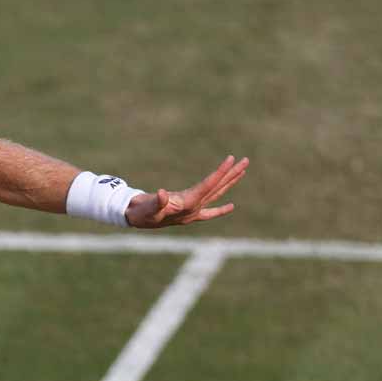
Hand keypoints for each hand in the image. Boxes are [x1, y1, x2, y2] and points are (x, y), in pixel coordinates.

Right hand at [126, 155, 249, 227]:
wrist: (135, 221)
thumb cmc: (141, 212)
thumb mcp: (147, 206)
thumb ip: (157, 201)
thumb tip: (162, 194)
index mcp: (187, 205)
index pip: (208, 186)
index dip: (220, 172)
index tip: (231, 159)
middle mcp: (194, 209)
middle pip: (217, 189)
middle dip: (232, 174)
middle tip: (246, 161)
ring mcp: (193, 212)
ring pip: (216, 194)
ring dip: (229, 182)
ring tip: (242, 171)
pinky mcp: (189, 213)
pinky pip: (209, 210)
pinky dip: (220, 209)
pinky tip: (231, 206)